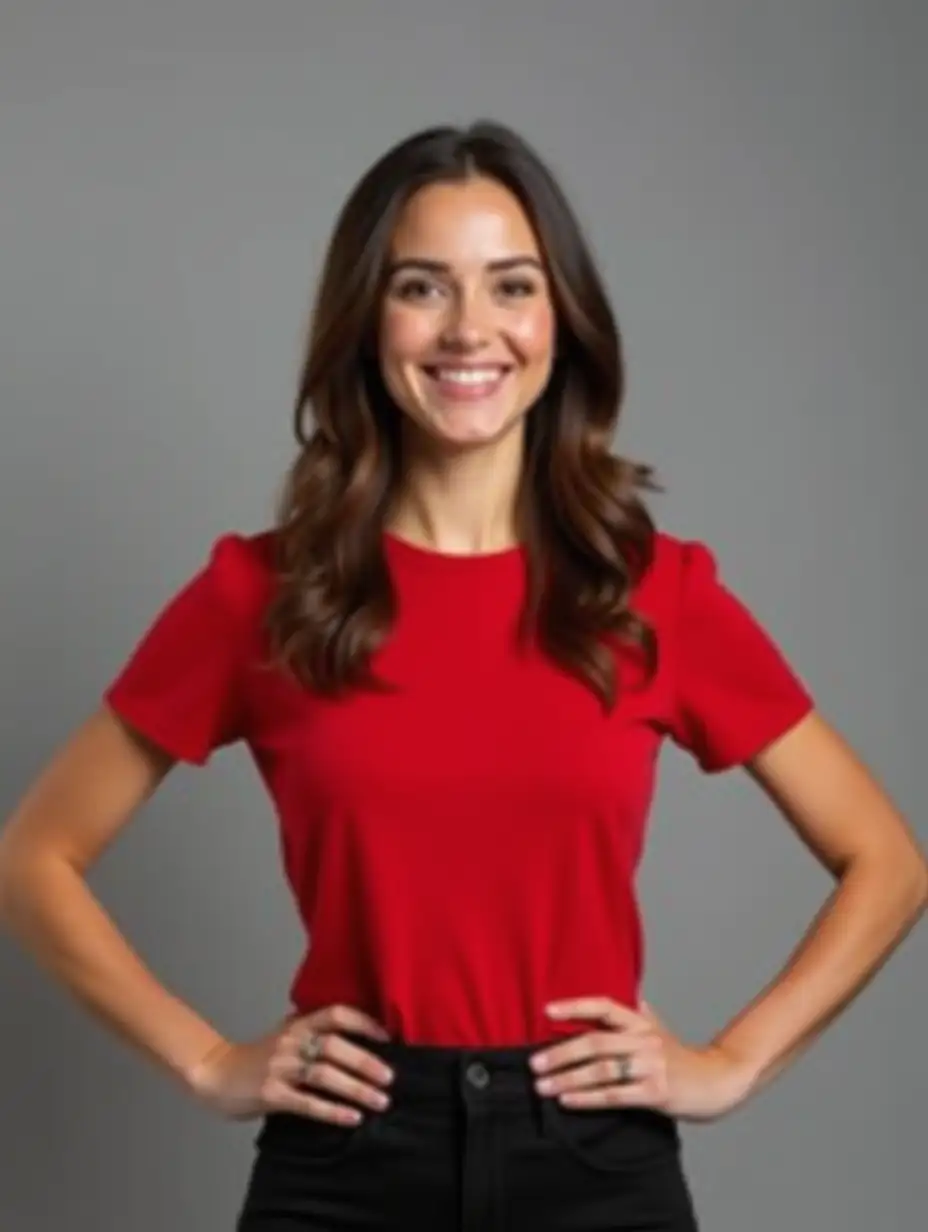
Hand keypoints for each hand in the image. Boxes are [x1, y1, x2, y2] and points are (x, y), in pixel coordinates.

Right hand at [184, 1004, 395, 1123]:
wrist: (217, 1073)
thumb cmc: (259, 1056)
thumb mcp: (286, 1034)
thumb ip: (313, 1031)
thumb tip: (357, 1035)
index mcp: (298, 1023)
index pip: (336, 1014)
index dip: (364, 1023)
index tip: (387, 1038)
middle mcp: (291, 1041)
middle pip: (335, 1046)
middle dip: (366, 1062)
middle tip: (391, 1078)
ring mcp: (280, 1067)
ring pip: (325, 1075)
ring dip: (356, 1089)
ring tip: (381, 1101)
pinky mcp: (271, 1094)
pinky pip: (307, 1103)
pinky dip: (333, 1111)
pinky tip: (352, 1118)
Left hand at [530, 996, 755, 1123]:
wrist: (717, 1081)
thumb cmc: (681, 1056)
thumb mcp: (659, 1028)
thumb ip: (638, 1013)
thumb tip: (626, 992)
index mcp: (641, 1022)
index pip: (604, 1007)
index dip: (575, 1007)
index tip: (546, 1010)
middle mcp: (644, 1040)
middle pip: (595, 1042)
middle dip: (560, 1053)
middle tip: (534, 1063)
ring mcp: (651, 1067)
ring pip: (601, 1070)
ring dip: (567, 1079)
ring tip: (543, 1086)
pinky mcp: (656, 1093)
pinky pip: (614, 1095)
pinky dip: (587, 1099)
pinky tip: (568, 1101)